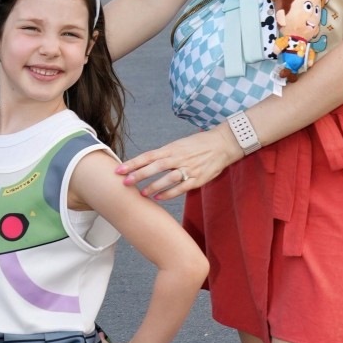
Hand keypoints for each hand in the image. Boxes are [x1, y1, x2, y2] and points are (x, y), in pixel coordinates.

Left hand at [116, 124, 243, 200]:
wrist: (223, 144)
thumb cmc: (198, 144)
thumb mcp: (179, 145)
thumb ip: (165, 154)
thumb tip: (147, 163)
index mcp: (171, 149)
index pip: (148, 156)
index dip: (133, 163)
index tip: (119, 169)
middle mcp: (178, 158)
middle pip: (155, 166)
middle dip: (139, 174)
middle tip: (124, 182)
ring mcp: (188, 168)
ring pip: (167, 178)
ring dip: (153, 186)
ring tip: (142, 193)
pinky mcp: (197, 178)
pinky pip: (181, 187)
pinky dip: (169, 193)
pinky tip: (159, 198)